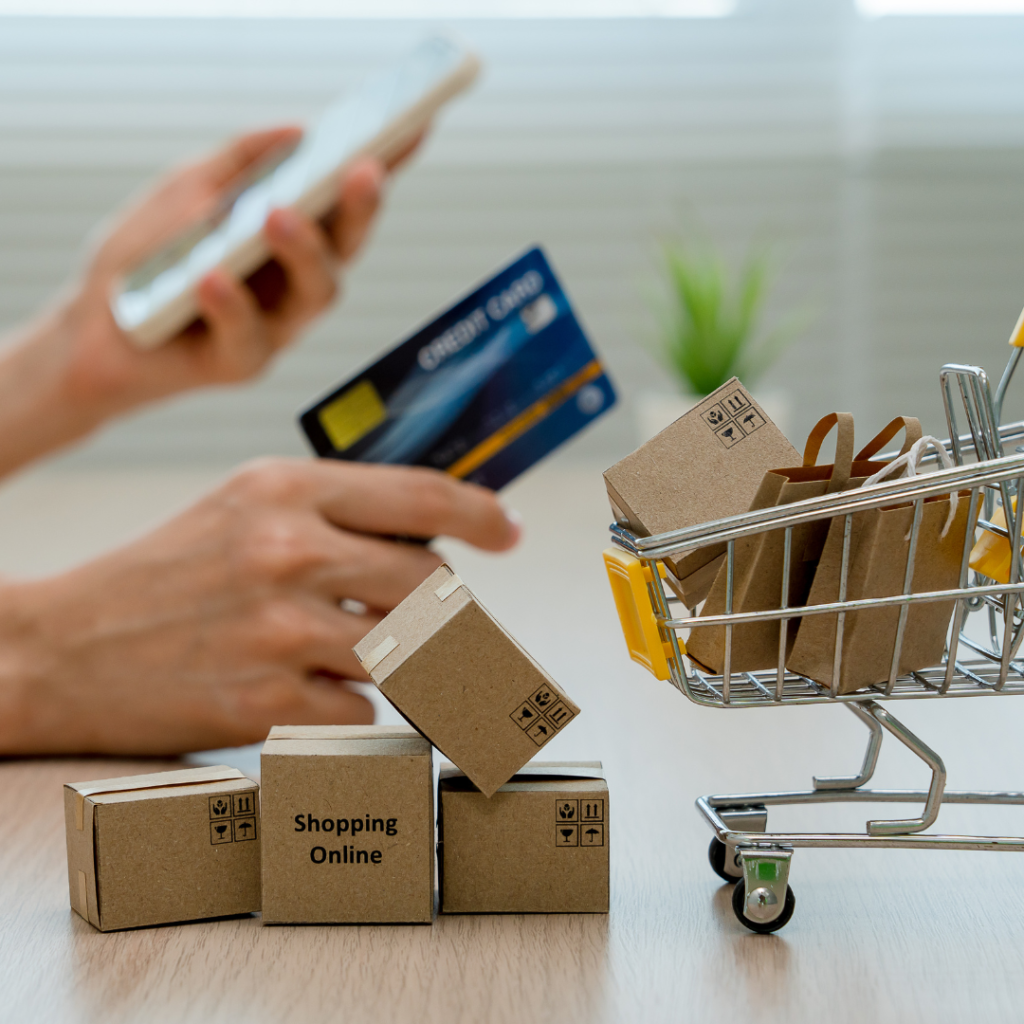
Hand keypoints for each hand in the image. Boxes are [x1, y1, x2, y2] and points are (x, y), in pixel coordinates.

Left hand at [0, 126, 420, 477]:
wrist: (90, 328)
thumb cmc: (144, 258)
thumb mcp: (186, 189)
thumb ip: (237, 160)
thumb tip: (298, 131)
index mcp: (291, 236)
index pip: (344, 198)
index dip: (384, 165)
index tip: (411, 126)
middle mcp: (296, 281)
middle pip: (347, 246)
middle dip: (361, 208)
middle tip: (363, 169)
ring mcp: (277, 326)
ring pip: (317, 292)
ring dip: (303, 251)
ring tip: (276, 216)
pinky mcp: (243, 364)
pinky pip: (249, 336)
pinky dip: (229, 304)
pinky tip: (209, 278)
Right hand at [0, 460, 518, 754]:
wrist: (62, 649)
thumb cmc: (165, 574)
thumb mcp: (242, 508)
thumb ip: (334, 513)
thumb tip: (432, 539)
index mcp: (283, 488)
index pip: (419, 495)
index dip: (479, 514)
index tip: (508, 531)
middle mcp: (288, 550)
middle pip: (429, 583)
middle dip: (444, 608)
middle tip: (431, 621)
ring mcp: (281, 630)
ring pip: (409, 651)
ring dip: (403, 661)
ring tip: (360, 656)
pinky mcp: (269, 702)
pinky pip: (363, 709)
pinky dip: (349, 705)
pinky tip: (305, 691)